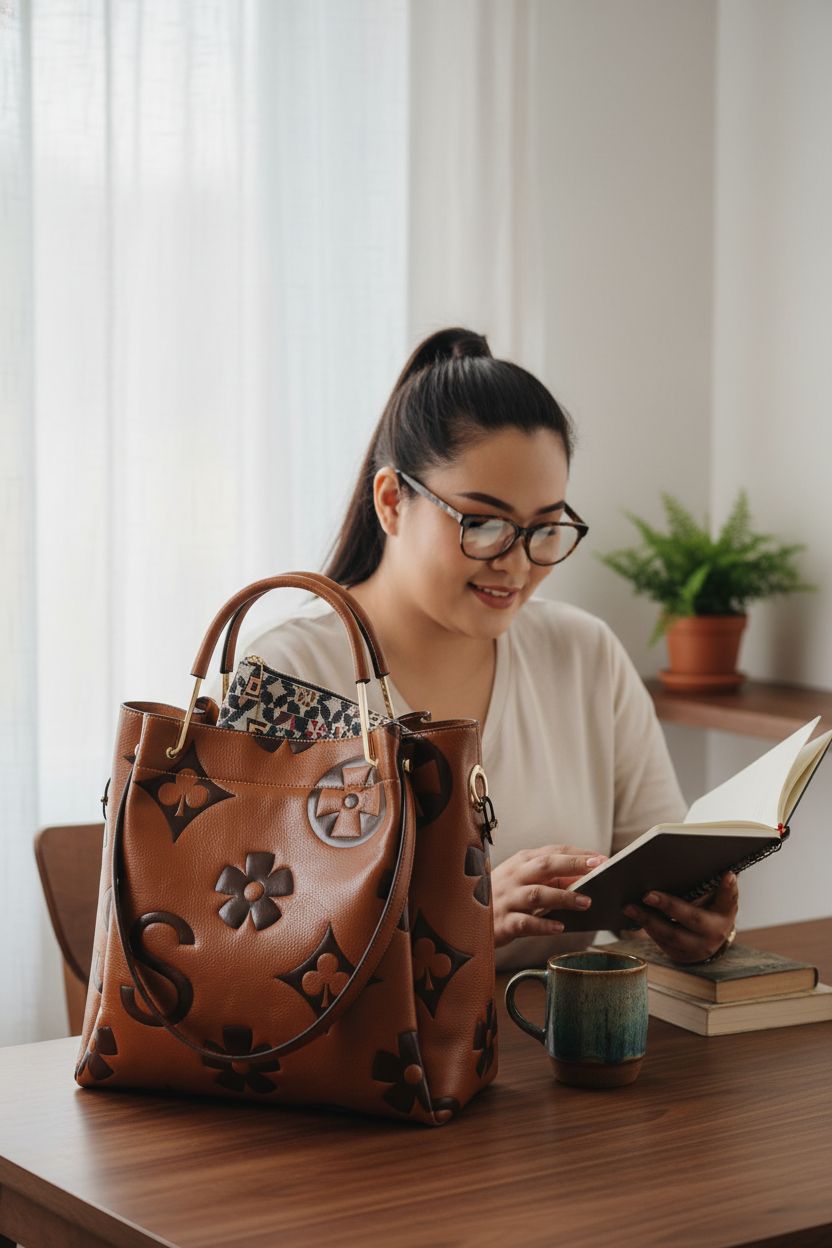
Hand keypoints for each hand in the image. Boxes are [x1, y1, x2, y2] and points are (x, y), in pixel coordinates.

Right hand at [491, 845, 607, 947]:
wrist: (464, 916)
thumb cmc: (500, 897)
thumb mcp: (520, 881)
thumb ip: (548, 878)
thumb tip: (582, 879)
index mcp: (521, 862)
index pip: (552, 852)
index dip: (577, 854)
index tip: (601, 858)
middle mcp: (514, 876)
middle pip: (546, 865)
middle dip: (573, 865)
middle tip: (598, 868)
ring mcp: (508, 899)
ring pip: (538, 893)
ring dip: (564, 897)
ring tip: (586, 902)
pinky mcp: (503, 922)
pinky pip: (526, 923)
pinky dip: (544, 924)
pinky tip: (560, 927)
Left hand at [622, 871, 738, 963]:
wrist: (707, 940)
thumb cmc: (708, 908)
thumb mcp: (715, 897)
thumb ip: (711, 883)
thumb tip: (707, 865)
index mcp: (726, 912)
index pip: (730, 898)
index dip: (729, 888)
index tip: (727, 874)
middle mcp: (715, 932)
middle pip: (693, 918)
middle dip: (669, 905)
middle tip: (647, 895)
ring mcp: (698, 947)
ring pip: (671, 934)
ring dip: (648, 919)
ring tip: (629, 906)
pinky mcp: (681, 955)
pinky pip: (661, 942)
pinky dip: (647, 927)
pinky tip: (634, 915)